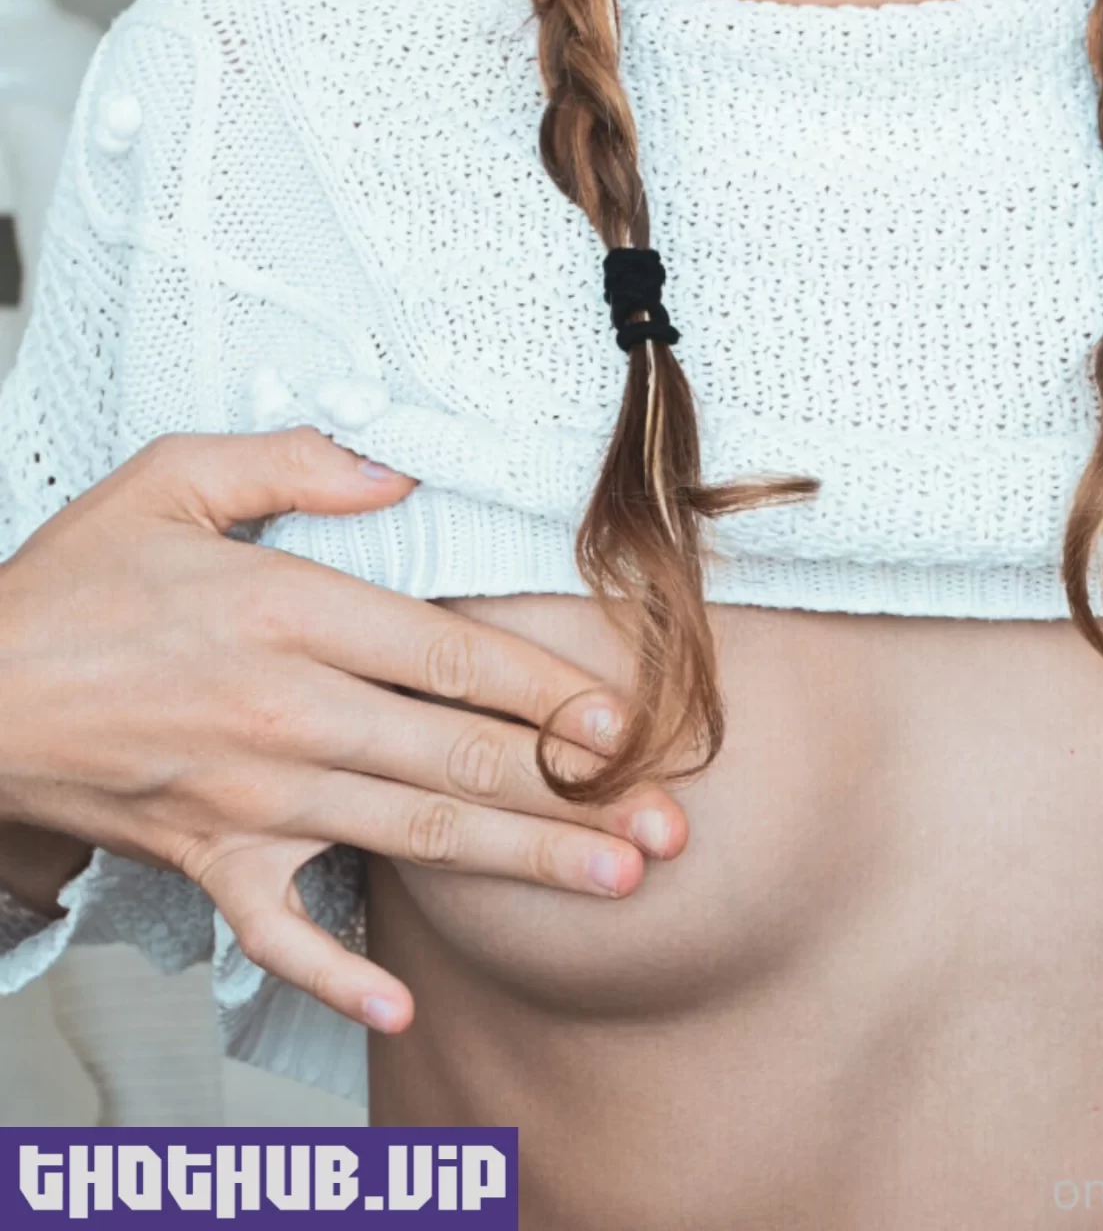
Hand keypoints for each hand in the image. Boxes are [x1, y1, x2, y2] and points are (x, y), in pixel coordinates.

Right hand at [0, 430, 684, 1033]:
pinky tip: (405, 1002)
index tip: (628, 719)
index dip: (548, 690)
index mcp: (292, 613)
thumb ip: (294, 463)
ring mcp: (253, 796)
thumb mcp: (172, 477)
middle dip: (573, 794)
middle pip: (458, 759)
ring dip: (519, 862)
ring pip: (412, 835)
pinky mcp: (210, 859)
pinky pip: (284, 930)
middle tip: (665, 823)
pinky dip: (342, 970)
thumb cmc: (74, 582)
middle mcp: (289, 712)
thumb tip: (394, 469)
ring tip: (612, 882)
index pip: (452, 657)